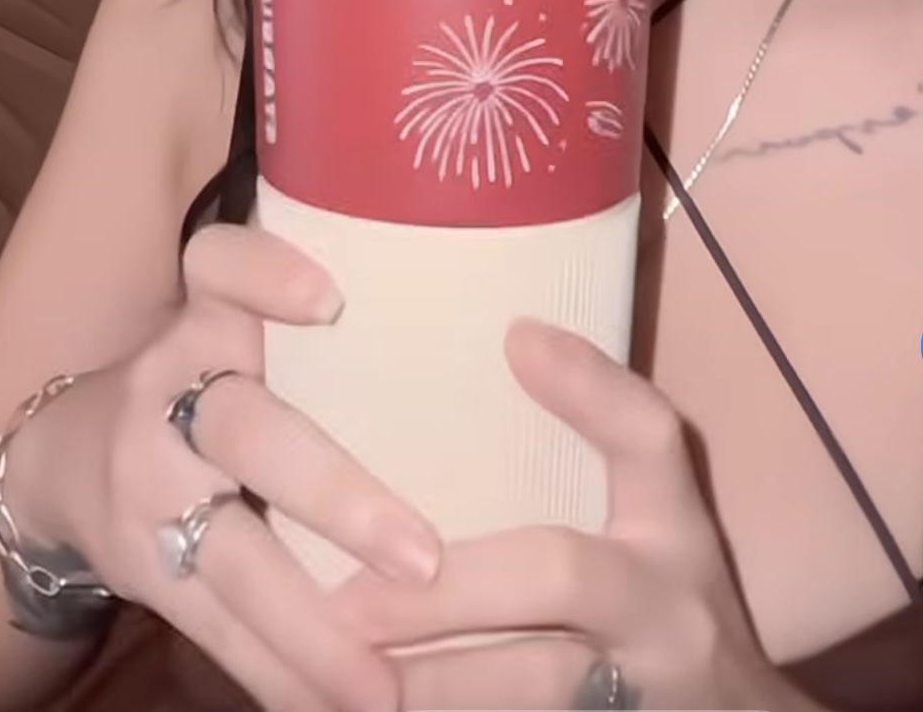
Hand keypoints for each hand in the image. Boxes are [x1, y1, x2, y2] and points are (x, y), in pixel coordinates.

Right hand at [6, 224, 439, 711]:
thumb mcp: (227, 323)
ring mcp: (147, 486)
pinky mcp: (143, 568)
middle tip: (422, 556)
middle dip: (333, 497)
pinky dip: (278, 673)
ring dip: (310, 626)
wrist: (58, 462)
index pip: (218, 268)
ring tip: (382, 687)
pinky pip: (214, 628)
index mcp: (203, 320)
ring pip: (230, 555)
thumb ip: (306, 318)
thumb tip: (499, 329)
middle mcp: (169, 391)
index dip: (264, 274)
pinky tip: (337, 707)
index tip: (329, 299)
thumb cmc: (196, 378)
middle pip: (245, 432)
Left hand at [334, 319, 809, 710]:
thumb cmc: (665, 604)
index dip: (591, 385)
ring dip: (430, 681)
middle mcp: (663, 604)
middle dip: (442, 588)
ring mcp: (640, 689)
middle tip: (340, 597)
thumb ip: (596, 442)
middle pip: (557, 573)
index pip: (650, 437)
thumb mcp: (655, 520)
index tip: (514, 337)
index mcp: (671, 526)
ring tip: (337, 666)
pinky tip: (371, 710)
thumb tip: (510, 336)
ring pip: (531, 685)